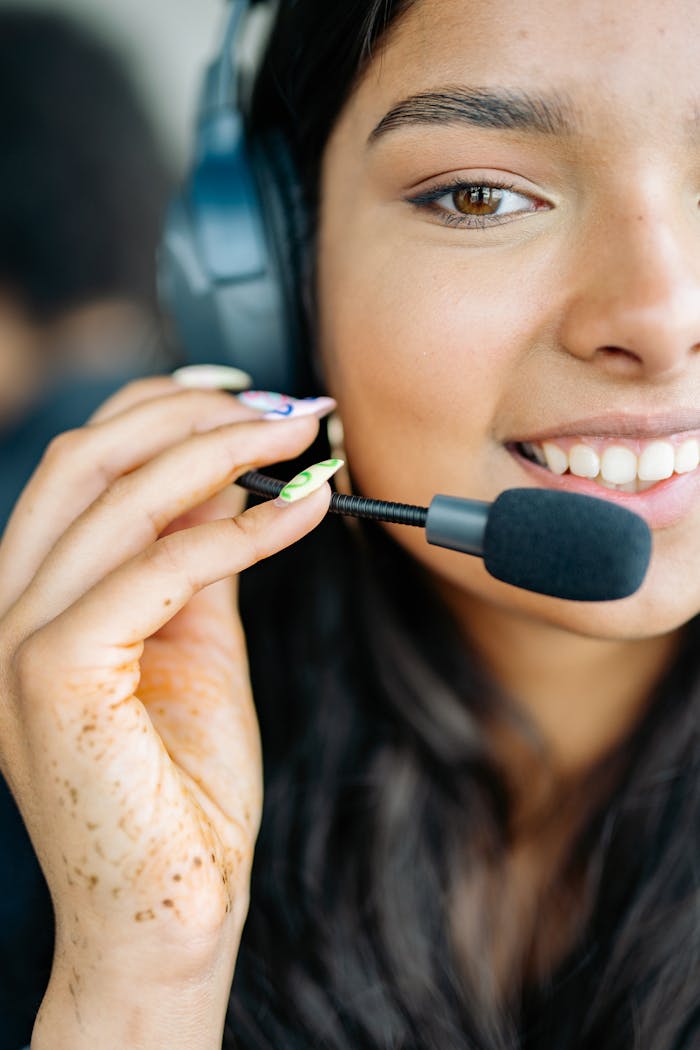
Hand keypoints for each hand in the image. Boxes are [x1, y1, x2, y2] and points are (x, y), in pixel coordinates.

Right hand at [0, 377, 330, 1044]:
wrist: (167, 912)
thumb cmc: (182, 789)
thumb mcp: (194, 646)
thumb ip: (196, 560)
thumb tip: (231, 477)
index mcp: (31, 597)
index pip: (80, 466)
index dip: (159, 410)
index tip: (244, 395)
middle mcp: (5, 608)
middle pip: (87, 460)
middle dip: (191, 415)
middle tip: (287, 408)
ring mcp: (16, 640)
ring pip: (118, 499)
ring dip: (224, 453)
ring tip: (304, 439)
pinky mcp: (53, 675)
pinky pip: (161, 568)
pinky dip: (243, 529)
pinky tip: (307, 511)